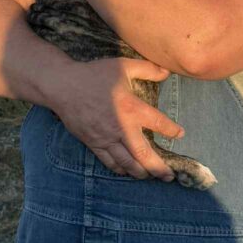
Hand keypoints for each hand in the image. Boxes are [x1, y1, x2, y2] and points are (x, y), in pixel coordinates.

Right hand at [51, 57, 183, 179]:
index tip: (180, 134)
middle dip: (158, 167)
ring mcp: (106, 138)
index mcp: (132, 108)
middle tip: (170, 176)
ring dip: (141, 172)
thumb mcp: (122, 66)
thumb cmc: (94, 75)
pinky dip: (121, 169)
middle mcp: (121, 127)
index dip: (171, 130)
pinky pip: (109, 161)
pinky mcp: (93, 143)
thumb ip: (147, 69)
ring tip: (151, 177)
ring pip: (127, 163)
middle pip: (143, 154)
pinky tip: (127, 171)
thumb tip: (167, 71)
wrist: (63, 86)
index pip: (158, 123)